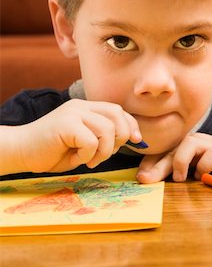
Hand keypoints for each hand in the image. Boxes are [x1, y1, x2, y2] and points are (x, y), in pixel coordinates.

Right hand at [12, 99, 141, 173]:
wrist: (20, 151)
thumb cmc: (51, 151)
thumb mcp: (83, 144)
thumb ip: (103, 138)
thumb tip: (131, 139)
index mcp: (86, 109)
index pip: (118, 110)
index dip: (130, 125)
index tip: (136, 140)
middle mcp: (81, 107)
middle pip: (117, 115)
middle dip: (120, 138)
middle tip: (104, 154)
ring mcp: (73, 113)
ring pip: (107, 129)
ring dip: (103, 151)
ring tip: (88, 159)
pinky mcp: (66, 123)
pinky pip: (91, 141)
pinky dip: (87, 155)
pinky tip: (75, 158)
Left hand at [136, 133, 211, 182]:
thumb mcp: (192, 171)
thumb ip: (175, 173)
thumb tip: (150, 181)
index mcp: (182, 148)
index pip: (161, 153)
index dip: (148, 163)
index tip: (140, 177)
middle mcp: (192, 143)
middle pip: (171, 152)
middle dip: (156, 167)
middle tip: (145, 180)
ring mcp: (207, 144)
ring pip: (188, 144)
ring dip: (180, 161)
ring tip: (179, 179)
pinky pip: (209, 156)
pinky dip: (204, 167)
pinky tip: (203, 177)